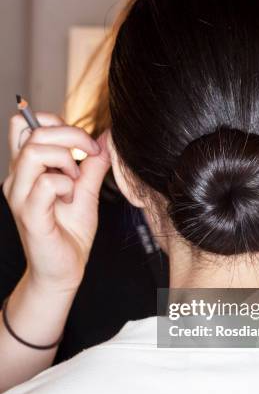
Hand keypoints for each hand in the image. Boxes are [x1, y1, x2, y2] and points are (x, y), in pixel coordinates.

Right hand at [3, 113, 110, 292]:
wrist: (64, 270)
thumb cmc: (70, 232)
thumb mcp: (87, 191)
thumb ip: (94, 164)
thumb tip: (107, 136)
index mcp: (27, 169)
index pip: (28, 123)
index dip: (60, 124)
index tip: (88, 146)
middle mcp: (17, 177)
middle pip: (30, 129)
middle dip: (70, 134)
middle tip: (90, 155)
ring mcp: (20, 195)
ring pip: (34, 152)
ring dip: (66, 160)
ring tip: (75, 182)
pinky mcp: (29, 214)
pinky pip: (46, 183)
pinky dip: (66, 185)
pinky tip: (70, 199)